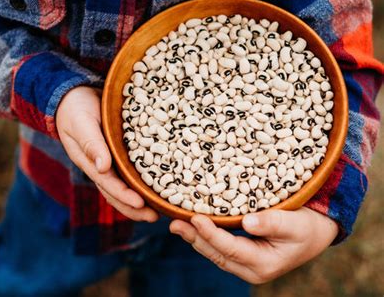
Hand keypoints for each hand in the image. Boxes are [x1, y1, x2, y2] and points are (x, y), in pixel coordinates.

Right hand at [56, 86, 157, 221]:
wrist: (75, 96)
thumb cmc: (76, 109)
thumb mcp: (81, 123)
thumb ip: (91, 145)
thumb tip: (103, 168)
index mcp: (89, 163)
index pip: (108, 184)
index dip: (124, 196)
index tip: (140, 204)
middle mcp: (101, 166)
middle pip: (118, 193)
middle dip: (135, 208)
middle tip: (155, 218)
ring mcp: (110, 161)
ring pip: (126, 185)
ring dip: (141, 198)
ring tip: (161, 208)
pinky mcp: (119, 152)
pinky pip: (132, 169)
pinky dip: (144, 179)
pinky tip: (159, 183)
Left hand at [170, 207, 337, 283]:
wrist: (314, 234)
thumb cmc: (305, 227)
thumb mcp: (294, 224)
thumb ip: (271, 223)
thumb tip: (246, 222)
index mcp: (263, 264)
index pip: (230, 249)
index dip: (211, 234)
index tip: (195, 218)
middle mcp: (251, 270)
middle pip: (216, 254)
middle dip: (194, 238)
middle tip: (174, 223)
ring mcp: (245, 265)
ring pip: (214, 253)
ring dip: (195, 238)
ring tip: (176, 224)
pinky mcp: (242, 256)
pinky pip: (218, 249)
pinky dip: (204, 237)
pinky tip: (192, 225)